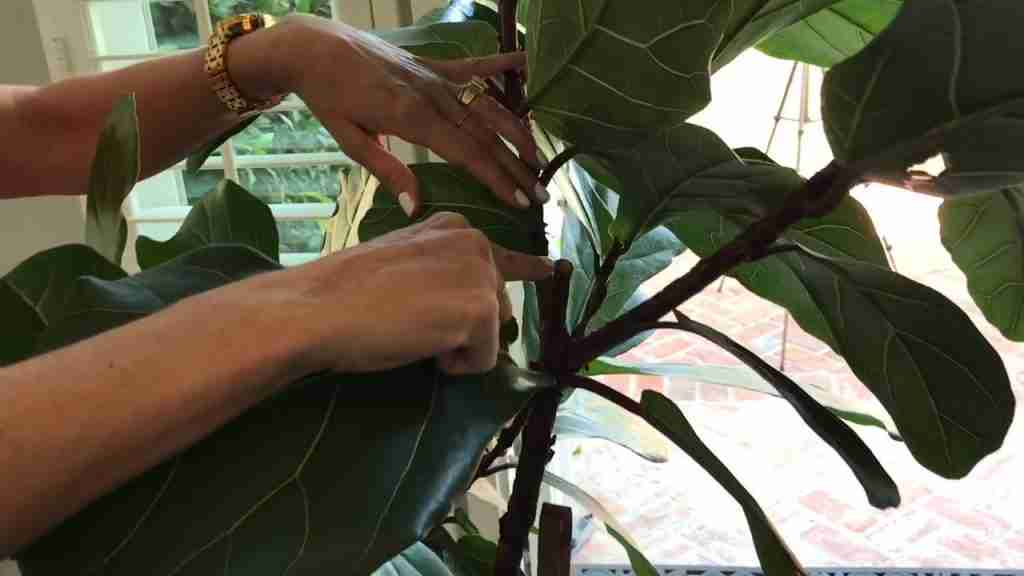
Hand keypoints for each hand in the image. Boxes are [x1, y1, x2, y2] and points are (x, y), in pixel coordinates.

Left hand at [258, 15, 545, 214]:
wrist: (314, 48)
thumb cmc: (329, 98)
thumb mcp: (350, 140)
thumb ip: (387, 171)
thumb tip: (416, 207)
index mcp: (413, 119)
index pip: (467, 154)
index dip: (498, 179)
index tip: (521, 201)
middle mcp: (433, 96)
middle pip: (486, 136)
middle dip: (517, 167)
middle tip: (543, 194)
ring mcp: (436, 77)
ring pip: (487, 107)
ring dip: (517, 132)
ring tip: (539, 157)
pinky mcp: (434, 64)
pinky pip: (474, 65)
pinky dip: (502, 64)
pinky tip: (528, 63)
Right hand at [278, 212, 551, 374]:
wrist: (319, 308)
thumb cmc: (345, 293)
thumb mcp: (402, 265)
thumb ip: (440, 273)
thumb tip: (477, 306)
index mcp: (454, 227)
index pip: (503, 255)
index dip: (527, 270)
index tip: (551, 270)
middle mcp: (476, 242)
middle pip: (496, 304)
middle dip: (466, 326)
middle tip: (416, 326)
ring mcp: (481, 274)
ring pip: (492, 333)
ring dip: (460, 346)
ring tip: (413, 335)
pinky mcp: (481, 310)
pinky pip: (485, 359)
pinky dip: (458, 366)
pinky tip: (424, 350)